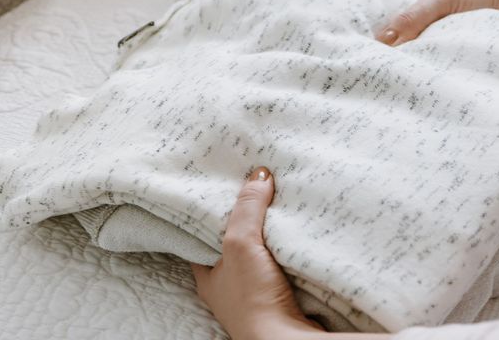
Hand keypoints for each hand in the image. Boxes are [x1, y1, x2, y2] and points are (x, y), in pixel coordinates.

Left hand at [191, 168, 322, 339]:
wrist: (286, 339)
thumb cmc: (252, 297)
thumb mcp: (240, 243)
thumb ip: (246, 208)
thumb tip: (258, 175)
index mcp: (207, 274)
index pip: (201, 237)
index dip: (211, 213)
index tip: (221, 189)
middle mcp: (228, 286)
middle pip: (234, 243)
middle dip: (246, 221)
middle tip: (257, 190)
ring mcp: (256, 294)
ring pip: (260, 255)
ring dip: (271, 236)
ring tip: (280, 205)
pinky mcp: (281, 299)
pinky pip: (284, 268)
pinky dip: (289, 253)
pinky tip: (297, 235)